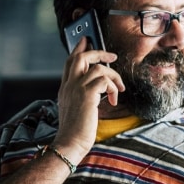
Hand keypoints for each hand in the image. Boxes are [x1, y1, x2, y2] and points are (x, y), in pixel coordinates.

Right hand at [55, 38, 123, 158]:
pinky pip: (104, 80)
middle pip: (81, 57)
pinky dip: (112, 87)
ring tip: (118, 89)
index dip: (79, 48)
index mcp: (65, 88)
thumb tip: (97, 87)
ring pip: (98, 68)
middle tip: (112, 56)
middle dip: (98, 52)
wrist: (70, 143)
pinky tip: (114, 99)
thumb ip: (81, 95)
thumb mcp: (74, 108)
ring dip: (113, 76)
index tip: (86, 40)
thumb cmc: (75, 131)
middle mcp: (69, 85)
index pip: (70, 61)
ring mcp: (76, 88)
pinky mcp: (87, 94)